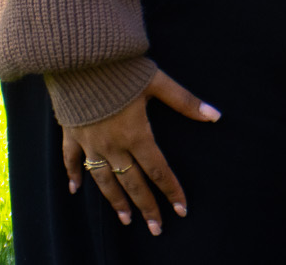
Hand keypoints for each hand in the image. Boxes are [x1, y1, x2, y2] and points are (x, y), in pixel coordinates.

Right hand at [59, 69, 219, 235]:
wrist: (80, 57)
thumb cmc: (122, 68)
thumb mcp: (158, 82)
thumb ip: (185, 101)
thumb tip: (215, 115)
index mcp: (137, 133)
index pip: (159, 170)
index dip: (172, 190)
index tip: (182, 209)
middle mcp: (113, 144)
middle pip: (132, 182)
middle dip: (146, 207)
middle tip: (156, 228)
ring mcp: (90, 142)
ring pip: (103, 180)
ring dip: (115, 201)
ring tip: (126, 219)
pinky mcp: (71, 133)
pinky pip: (71, 160)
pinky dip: (73, 176)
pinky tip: (75, 191)